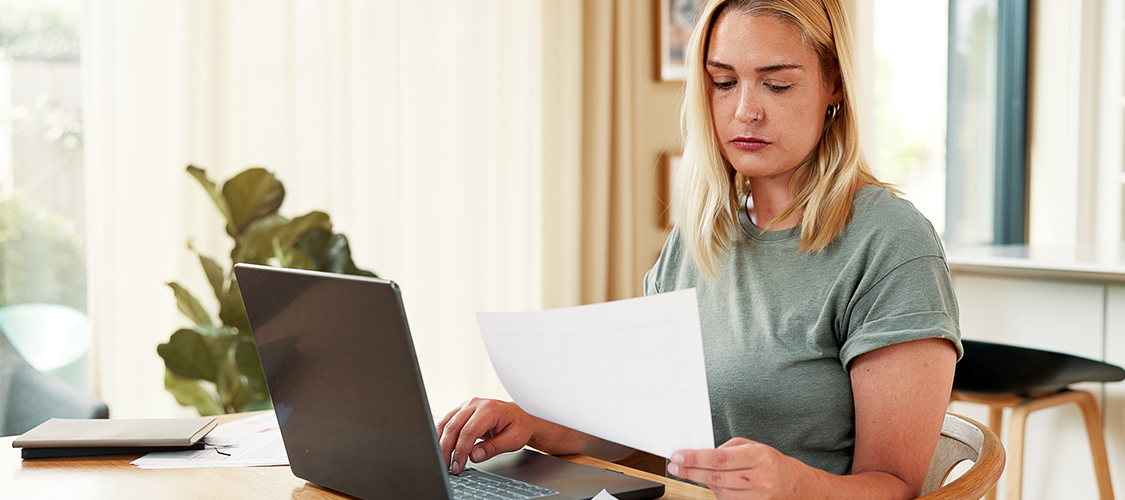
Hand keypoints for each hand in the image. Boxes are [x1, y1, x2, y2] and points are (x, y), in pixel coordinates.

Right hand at [436, 398, 536, 474]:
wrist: (521, 415)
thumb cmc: (519, 425)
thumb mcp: (513, 439)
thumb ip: (493, 448)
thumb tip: (473, 456)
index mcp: (489, 409)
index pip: (468, 431)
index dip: (460, 451)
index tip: (457, 466)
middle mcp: (475, 404)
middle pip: (453, 427)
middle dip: (447, 450)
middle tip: (447, 467)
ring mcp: (467, 406)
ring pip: (446, 424)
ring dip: (441, 443)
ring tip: (443, 460)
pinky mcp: (462, 410)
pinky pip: (446, 422)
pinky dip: (441, 436)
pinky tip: (441, 448)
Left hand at [666, 438, 805, 499]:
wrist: (793, 484)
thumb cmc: (770, 462)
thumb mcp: (752, 446)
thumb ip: (727, 449)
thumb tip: (701, 453)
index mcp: (757, 457)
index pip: (720, 458)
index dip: (696, 458)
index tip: (679, 456)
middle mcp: (757, 478)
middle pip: (716, 476)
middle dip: (690, 471)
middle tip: (674, 466)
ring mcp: (756, 495)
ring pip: (719, 489)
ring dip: (700, 480)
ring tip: (688, 471)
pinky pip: (726, 499)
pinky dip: (714, 490)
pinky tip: (709, 481)